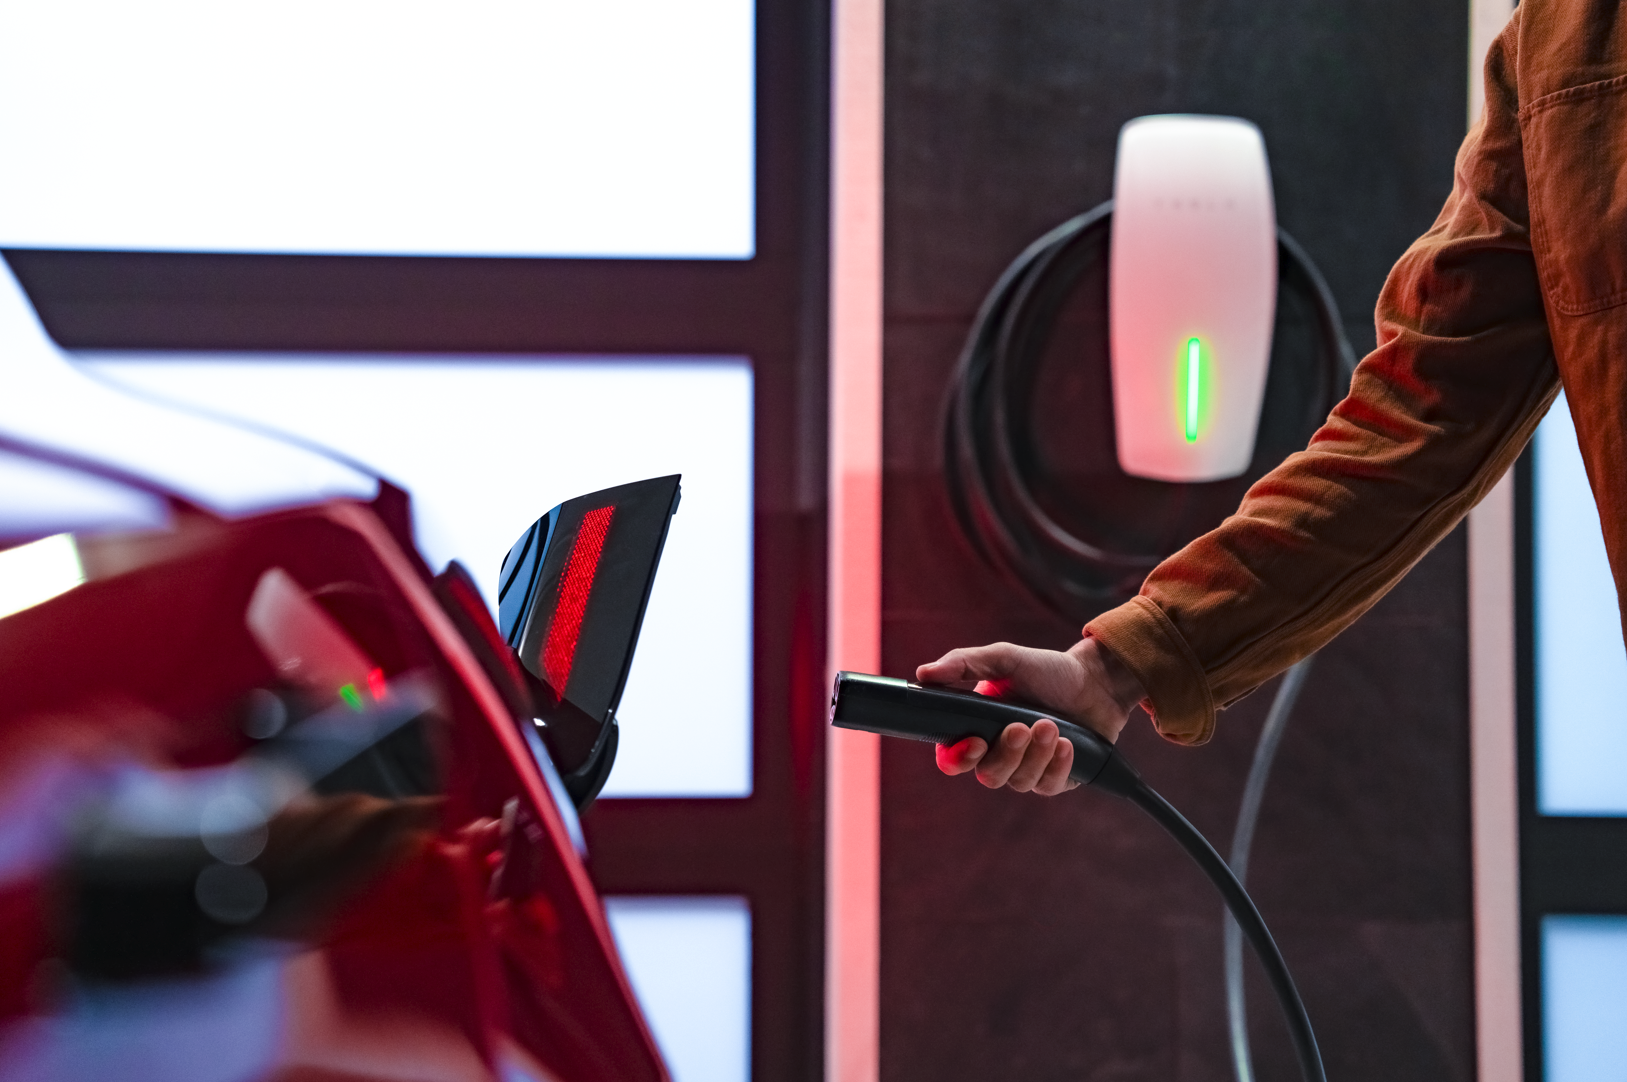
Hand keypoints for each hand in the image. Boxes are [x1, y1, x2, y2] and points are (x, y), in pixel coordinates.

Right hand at [915, 637, 1144, 795]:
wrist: (1096, 679)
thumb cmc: (1046, 670)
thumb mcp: (1004, 659)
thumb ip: (963, 664)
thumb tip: (922, 674)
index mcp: (978, 729)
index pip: (952, 758)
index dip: (957, 758)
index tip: (975, 742)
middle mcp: (999, 754)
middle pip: (987, 776)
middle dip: (1006, 754)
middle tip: (1021, 727)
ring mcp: (1028, 769)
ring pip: (1018, 782)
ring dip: (1035, 754)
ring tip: (1051, 725)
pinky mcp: (1056, 779)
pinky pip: (1047, 786)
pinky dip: (1056, 766)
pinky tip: (1066, 744)